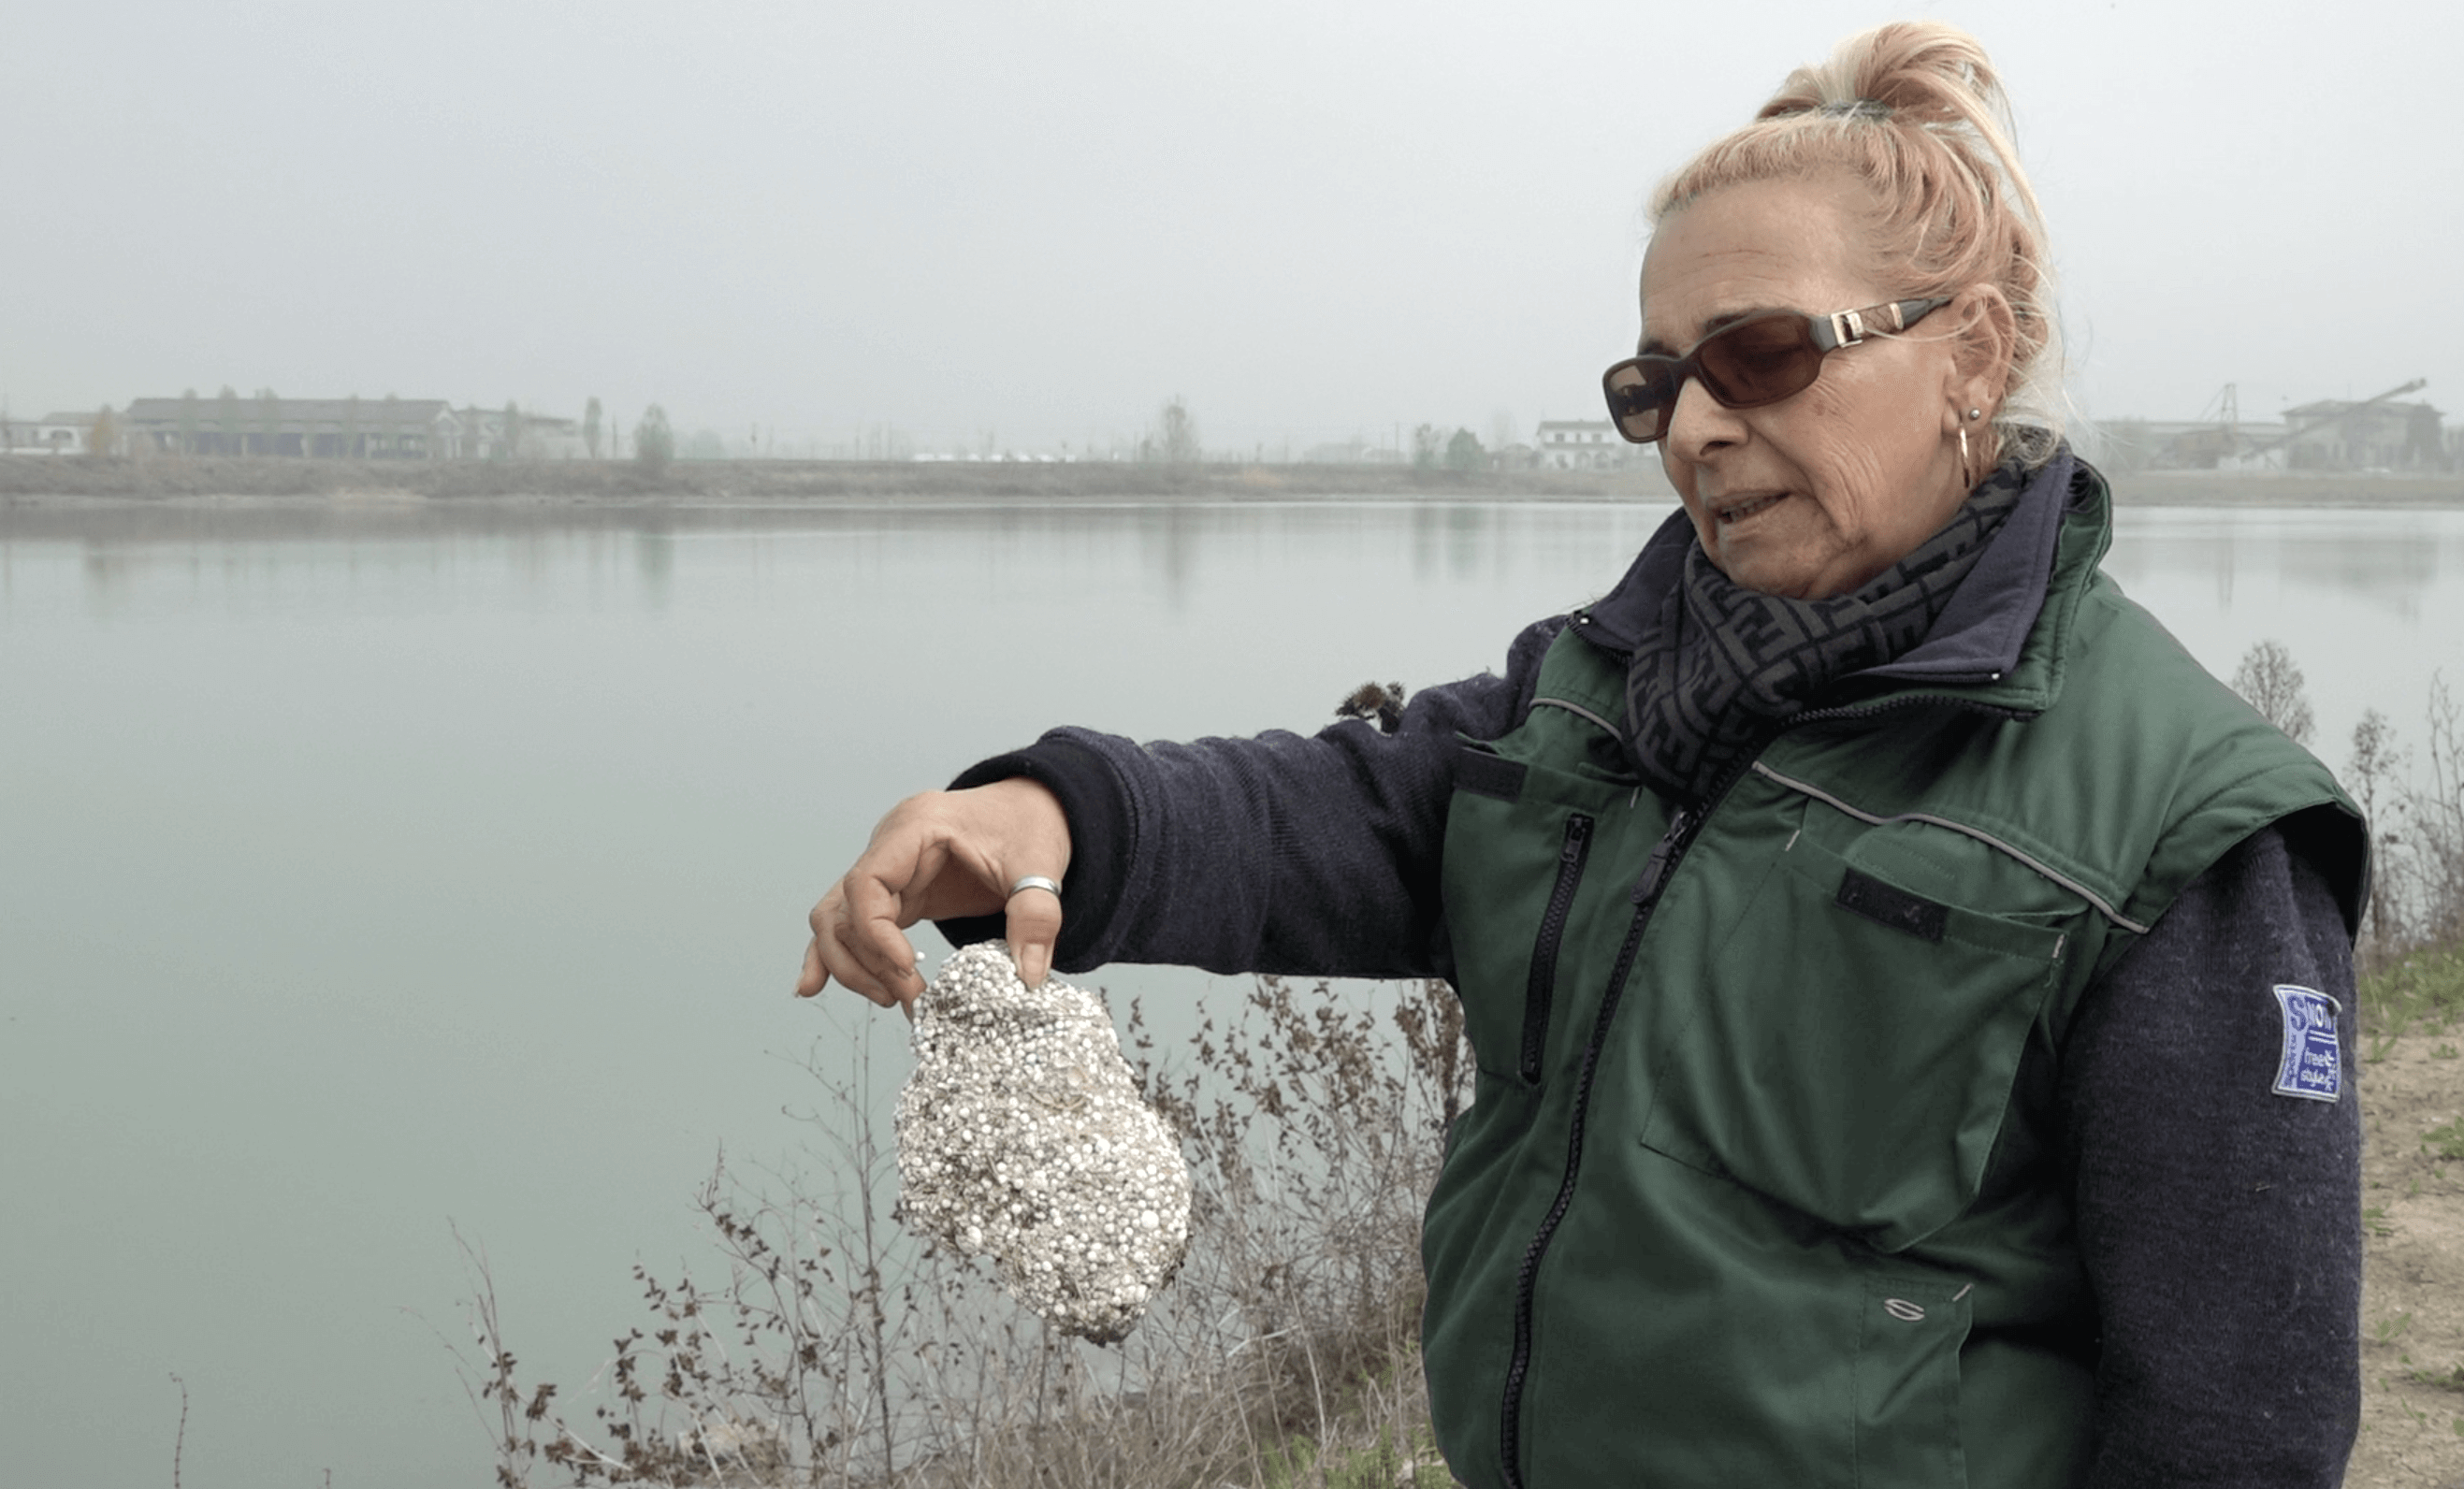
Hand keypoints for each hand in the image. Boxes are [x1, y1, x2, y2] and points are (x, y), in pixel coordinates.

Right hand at [797, 777, 1071, 1009]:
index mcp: (916, 827)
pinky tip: (813, 985)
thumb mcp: (1040, 866)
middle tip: (908, 997)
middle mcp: (889, 844)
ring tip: (891, 999)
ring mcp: (888, 868)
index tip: (906, 970)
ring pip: (839, 920)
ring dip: (852, 965)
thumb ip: (1035, 917)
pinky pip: (853, 922)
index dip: (876, 934)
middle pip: (843, 908)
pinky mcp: (897, 891)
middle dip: (868, 961)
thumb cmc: (1030, 825)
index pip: (866, 883)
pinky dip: (835, 953)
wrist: (1034, 808)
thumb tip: (1027, 978)